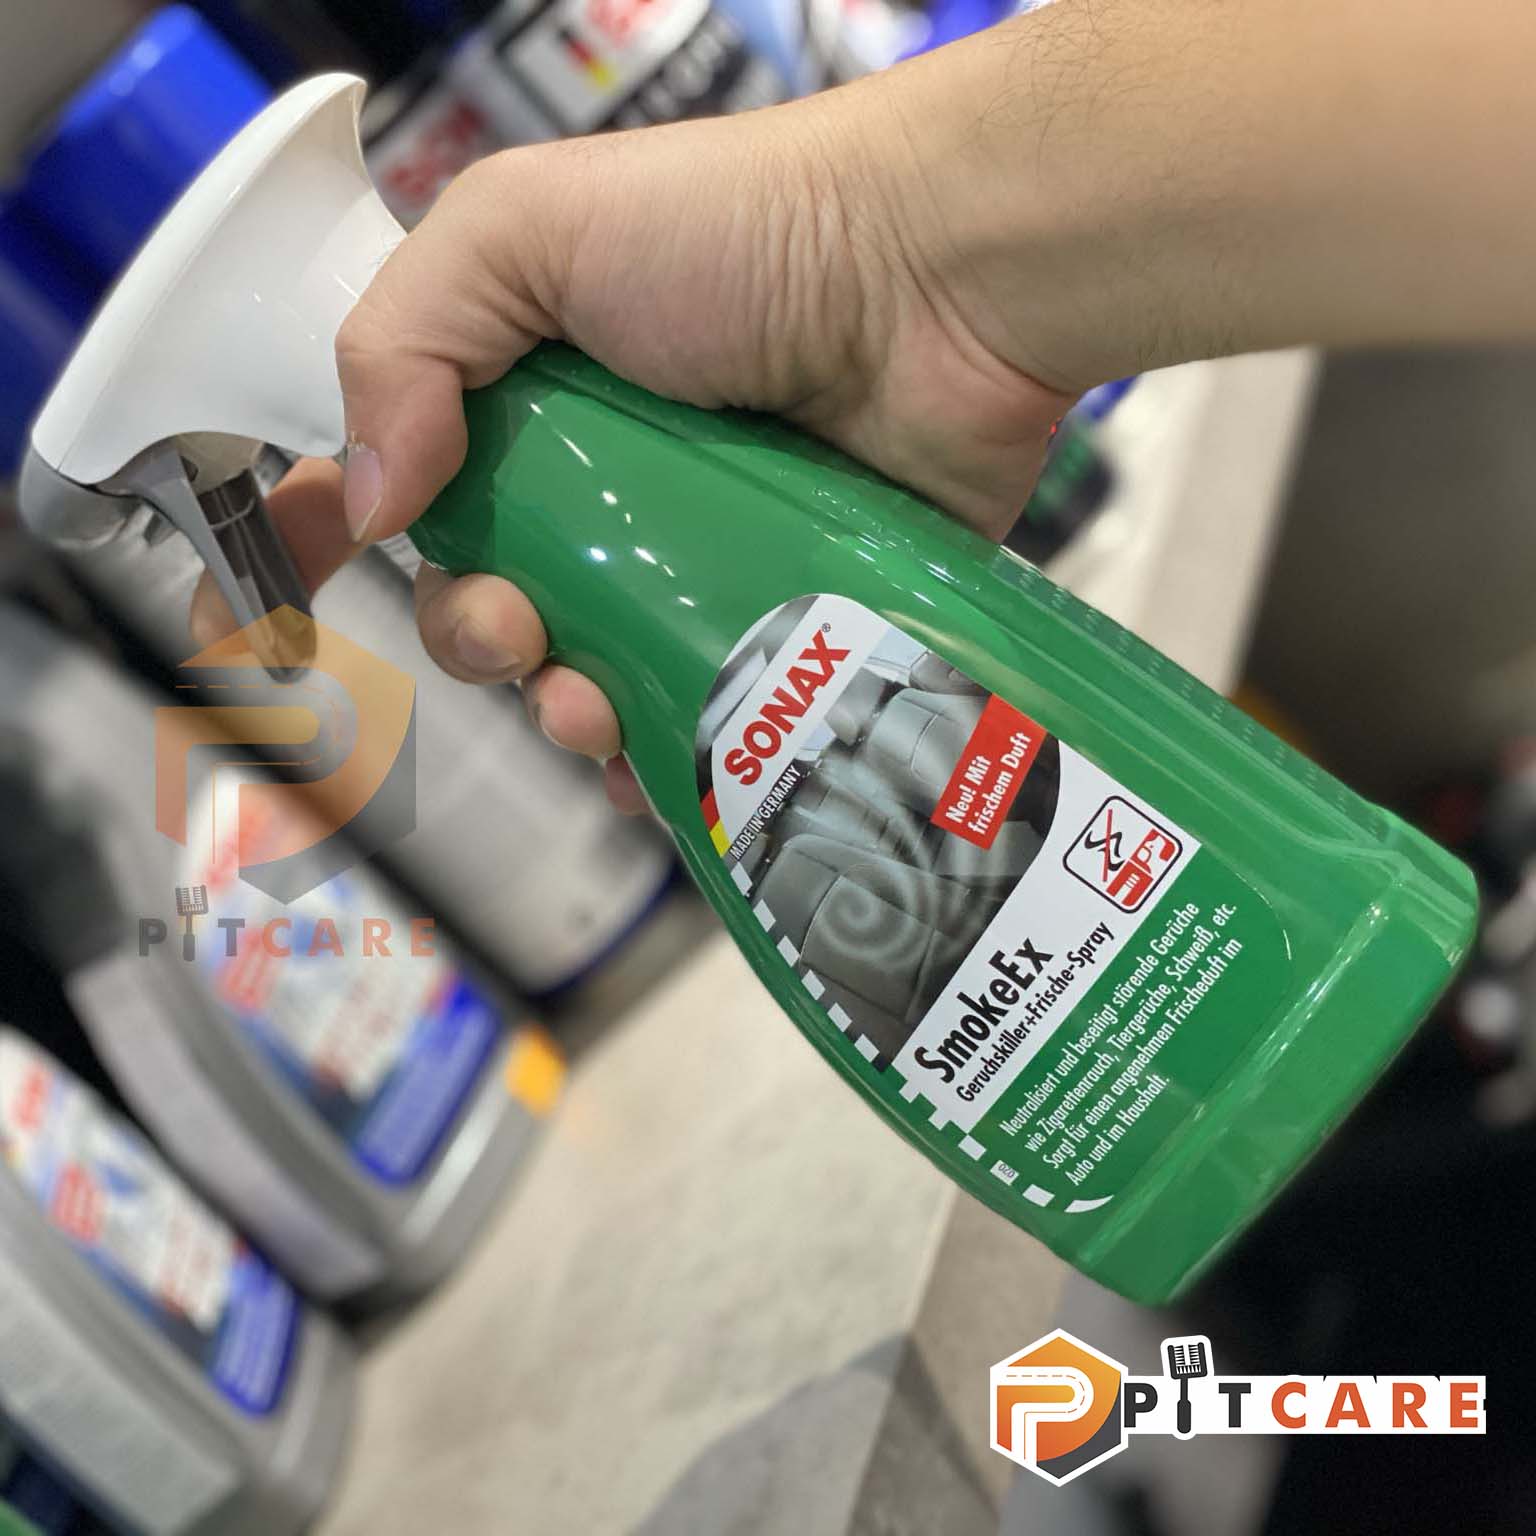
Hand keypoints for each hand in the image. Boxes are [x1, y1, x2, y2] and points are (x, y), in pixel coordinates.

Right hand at [188, 47, 1096, 808]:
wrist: (941, 283)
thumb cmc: (739, 235)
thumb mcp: (527, 230)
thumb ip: (406, 342)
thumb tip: (365, 505)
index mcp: (540, 398)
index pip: (426, 490)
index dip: (388, 544)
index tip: (377, 583)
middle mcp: (615, 487)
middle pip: (505, 602)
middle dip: (483, 640)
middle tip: (520, 632)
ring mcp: (705, 562)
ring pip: (598, 679)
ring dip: (565, 717)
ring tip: (591, 710)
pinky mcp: (792, 624)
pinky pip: (710, 723)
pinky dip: (668, 764)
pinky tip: (654, 774)